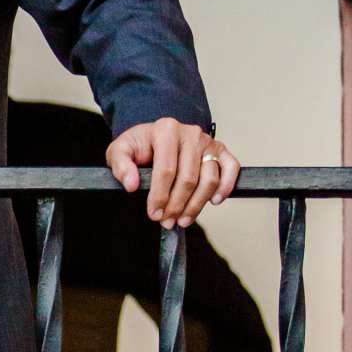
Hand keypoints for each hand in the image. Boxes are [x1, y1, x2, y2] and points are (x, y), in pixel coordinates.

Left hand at [106, 118, 238, 228]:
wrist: (155, 136)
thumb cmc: (140, 145)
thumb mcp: (120, 150)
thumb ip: (121, 165)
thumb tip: (132, 184)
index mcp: (165, 130)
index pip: (166, 170)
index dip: (160, 196)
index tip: (154, 214)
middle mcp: (190, 133)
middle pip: (188, 178)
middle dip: (177, 205)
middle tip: (167, 221)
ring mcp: (207, 141)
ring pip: (209, 179)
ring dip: (197, 205)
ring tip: (183, 219)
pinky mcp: (220, 150)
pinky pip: (231, 168)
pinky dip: (226, 186)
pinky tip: (214, 202)